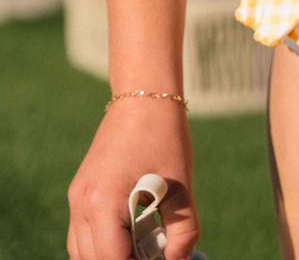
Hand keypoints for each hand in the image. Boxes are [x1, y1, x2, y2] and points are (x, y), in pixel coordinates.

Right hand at [67, 99, 196, 259]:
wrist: (144, 96)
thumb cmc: (164, 136)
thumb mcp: (181, 186)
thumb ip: (182, 230)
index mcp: (102, 202)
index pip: (111, 259)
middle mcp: (80, 204)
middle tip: (153, 256)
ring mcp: (76, 198)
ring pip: (81, 252)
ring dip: (108, 257)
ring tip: (142, 251)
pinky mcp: (79, 192)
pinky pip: (81, 234)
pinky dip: (101, 245)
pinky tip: (130, 239)